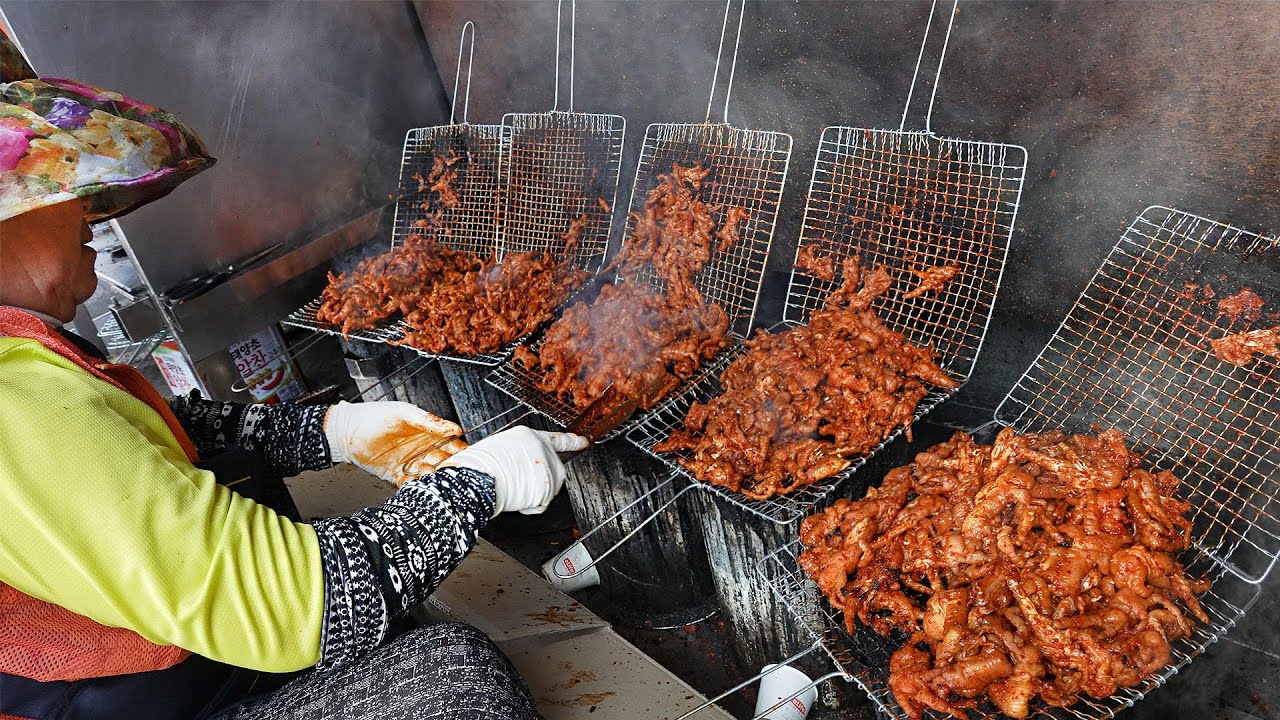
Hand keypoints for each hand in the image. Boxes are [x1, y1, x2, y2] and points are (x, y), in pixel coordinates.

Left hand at [324, 401, 466, 485]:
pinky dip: (419, 487)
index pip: (452, 443)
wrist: (346, 432)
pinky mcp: (397, 476)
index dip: (461, 451)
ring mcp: (411, 463)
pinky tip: (424, 489)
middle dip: (452, 467)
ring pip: (431, 474)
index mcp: (428, 433)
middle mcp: (422, 449)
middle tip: (458, 472)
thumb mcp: (404, 413)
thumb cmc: (374, 417)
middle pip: (445, 461)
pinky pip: (412, 484)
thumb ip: (429, 421)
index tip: (468, 457)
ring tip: (442, 481)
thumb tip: (454, 428)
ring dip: (437, 478)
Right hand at [440, 426, 588, 515]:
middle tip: (521, 484)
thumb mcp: (500, 446)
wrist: (478, 480)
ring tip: (513, 488)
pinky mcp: (548, 487)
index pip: (558, 439)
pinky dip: (530, 506)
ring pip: (548, 487)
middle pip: (554, 468)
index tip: (584, 441)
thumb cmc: (480, 466)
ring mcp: (548, 468)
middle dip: (542, 480)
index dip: (573, 441)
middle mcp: (543, 449)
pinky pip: (542, 503)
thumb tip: (523, 463)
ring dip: (533, 493)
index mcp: (529, 435)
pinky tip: (517, 499)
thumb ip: (520, 452)